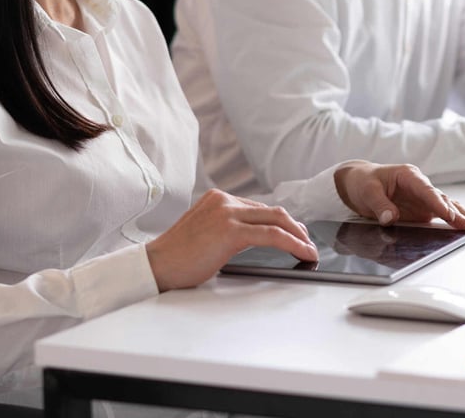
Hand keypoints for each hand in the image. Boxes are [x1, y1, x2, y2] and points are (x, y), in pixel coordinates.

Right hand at [145, 189, 317, 291]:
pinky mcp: (231, 230)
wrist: (156, 266)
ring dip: (298, 236)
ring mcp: (227, 213)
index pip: (259, 208)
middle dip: (294, 227)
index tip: (293, 234)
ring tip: (309, 249)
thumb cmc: (177, 258)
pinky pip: (272, 234)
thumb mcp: (205, 234)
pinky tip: (303, 253)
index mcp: (217, 199)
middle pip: (272, 211)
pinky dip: (292, 243)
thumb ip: (226, 229)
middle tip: (307, 242)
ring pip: (276, 220)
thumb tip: (253, 238)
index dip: (280, 222)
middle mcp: (223, 200)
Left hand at [333, 161, 464, 234]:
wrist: (361, 181)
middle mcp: (421, 186)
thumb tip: (390, 218)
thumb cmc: (364, 182)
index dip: (438, 203)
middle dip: (460, 214)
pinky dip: (461, 220)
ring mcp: (425, 198)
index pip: (426, 190)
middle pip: (444, 200)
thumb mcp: (367, 191)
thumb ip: (379, 205)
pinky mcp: (425, 209)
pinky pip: (446, 214)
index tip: (448, 214)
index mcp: (409, 175)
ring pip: (451, 207)